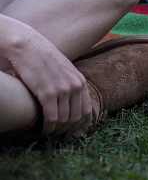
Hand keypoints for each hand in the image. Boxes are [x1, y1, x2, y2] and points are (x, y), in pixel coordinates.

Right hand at [2, 16, 91, 134]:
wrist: (27, 46)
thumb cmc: (42, 58)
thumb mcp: (63, 69)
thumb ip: (70, 83)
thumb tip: (71, 99)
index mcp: (80, 81)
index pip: (87, 110)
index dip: (80, 124)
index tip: (71, 132)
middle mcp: (75, 86)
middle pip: (76, 118)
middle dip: (67, 129)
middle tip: (57, 133)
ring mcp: (62, 90)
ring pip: (64, 120)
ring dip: (56, 129)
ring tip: (49, 131)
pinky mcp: (47, 93)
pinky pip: (52, 118)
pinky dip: (47, 128)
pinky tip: (43, 130)